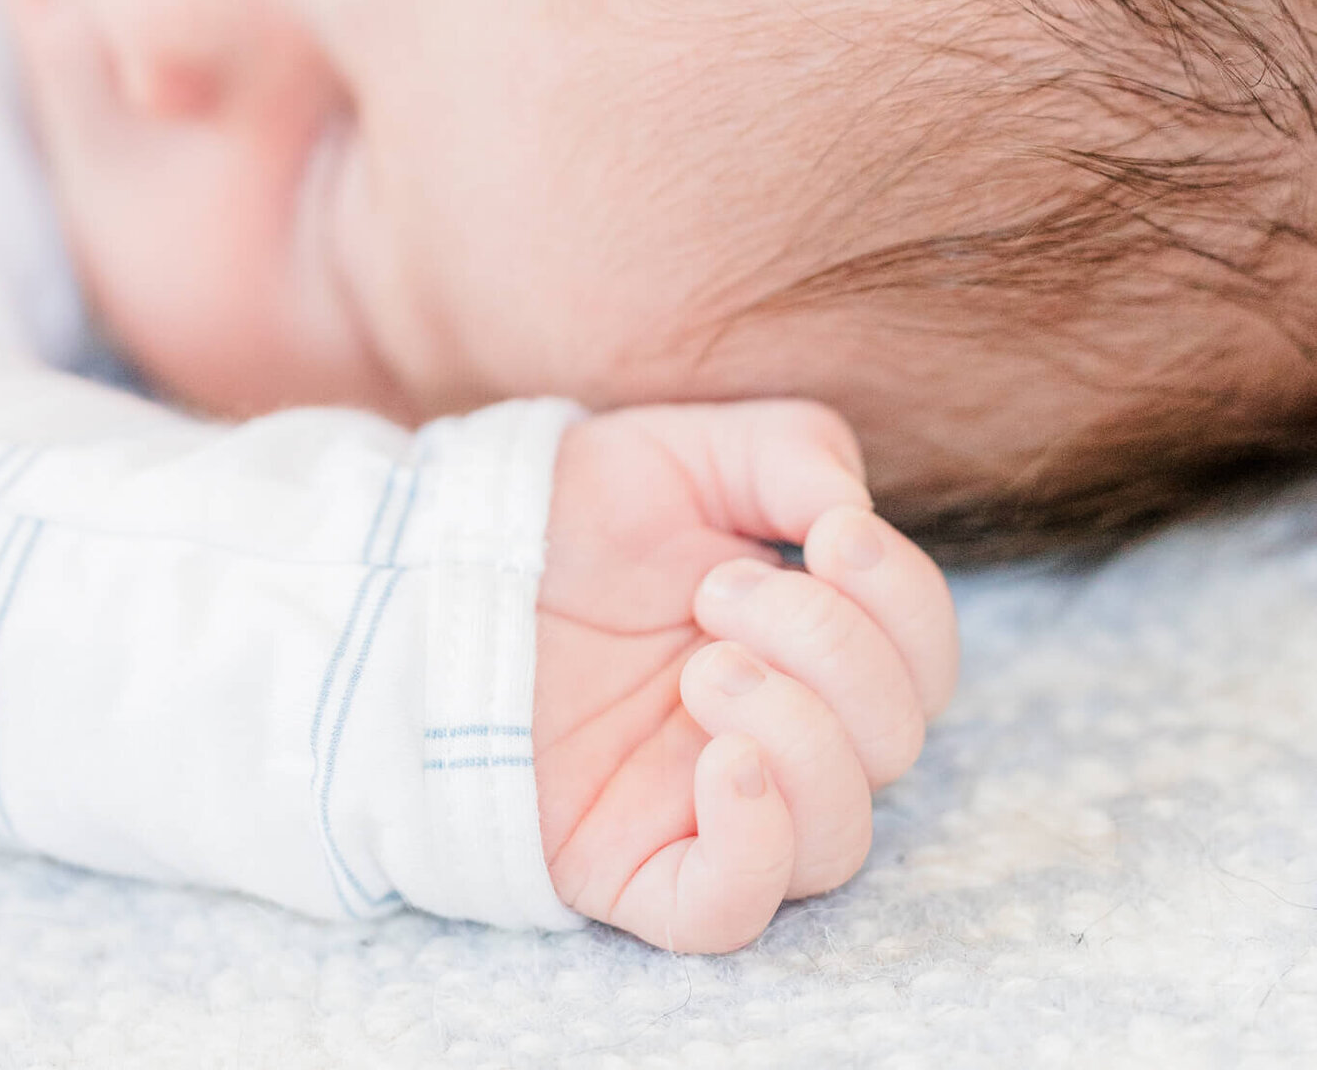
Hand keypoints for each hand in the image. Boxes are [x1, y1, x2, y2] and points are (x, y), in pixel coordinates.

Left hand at [534, 400, 957, 953]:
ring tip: (705, 666)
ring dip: (800, 737)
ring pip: (838, 836)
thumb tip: (855, 517)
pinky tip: (722, 764)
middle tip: (721, 592)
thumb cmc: (572, 515)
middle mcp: (780, 735)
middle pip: (894, 742)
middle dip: (832, 651)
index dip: (904, 601)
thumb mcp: (684, 450)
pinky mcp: (637, 868)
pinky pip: (734, 913)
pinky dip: (753, 850)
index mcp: (807, 643)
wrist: (442, 563)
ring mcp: (709, 809)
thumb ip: (792, 452)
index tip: (831, 536)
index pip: (922, 659)